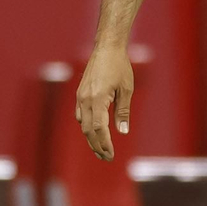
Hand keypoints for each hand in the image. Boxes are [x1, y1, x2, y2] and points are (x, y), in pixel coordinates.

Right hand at [76, 46, 133, 160]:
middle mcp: (85, 100)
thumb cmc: (120, 66)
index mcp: (97, 100)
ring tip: (101, 149)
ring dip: (91, 138)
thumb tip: (123, 132)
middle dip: (97, 146)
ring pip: (82, 124)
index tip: (111, 154)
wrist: (106, 48)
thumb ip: (123, 111)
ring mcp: (80, 97)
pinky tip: (94, 132)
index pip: (99, 129)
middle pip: (88, 131)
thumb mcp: (127, 89)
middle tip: (106, 158)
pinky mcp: (80, 93)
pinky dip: (86, 126)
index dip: (104, 144)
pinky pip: (80, 115)